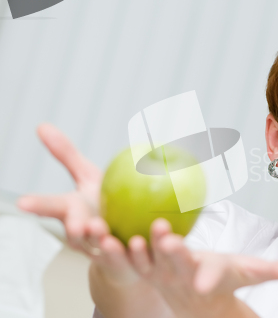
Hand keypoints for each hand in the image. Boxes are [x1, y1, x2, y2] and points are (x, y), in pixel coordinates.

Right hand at [16, 123, 138, 285]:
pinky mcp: (124, 260)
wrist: (120, 236)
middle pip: (77, 234)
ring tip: (110, 236)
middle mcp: (83, 235)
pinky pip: (132, 256)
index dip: (37, 206)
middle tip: (83, 224)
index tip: (22, 202)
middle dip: (77, 231)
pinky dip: (137, 249)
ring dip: (105, 244)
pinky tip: (148, 238)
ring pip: (102, 249)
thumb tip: (41, 125)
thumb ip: (67, 155)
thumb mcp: (87, 176)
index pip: (52, 207)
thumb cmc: (102, 203)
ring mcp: (102, 251)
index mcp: (72, 213)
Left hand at [127, 218, 277, 317]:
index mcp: (205, 275)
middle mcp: (181, 276)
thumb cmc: (222, 281)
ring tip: (127, 238)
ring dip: (135, 252)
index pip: (208, 275)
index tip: (201, 279)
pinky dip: (121, 249)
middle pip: (174, 263)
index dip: (205, 276)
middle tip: (162, 235)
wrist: (194, 302)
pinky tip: (106, 231)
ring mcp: (160, 274)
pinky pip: (131, 258)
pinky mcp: (146, 268)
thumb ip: (274, 271)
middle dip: (168, 251)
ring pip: (146, 262)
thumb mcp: (247, 274)